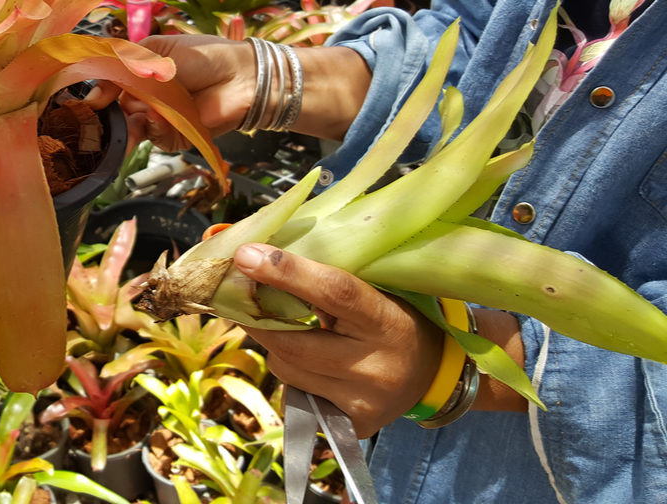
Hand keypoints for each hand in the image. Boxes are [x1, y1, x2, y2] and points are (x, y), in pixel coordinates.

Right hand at [85, 35, 255, 150]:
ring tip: (146, 110)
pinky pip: (156, 138)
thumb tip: (94, 91)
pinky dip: (155, 128)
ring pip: (134, 128)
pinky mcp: (177, 137)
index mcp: (142, 73)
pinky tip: (160, 117)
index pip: (111, 87)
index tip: (92, 102)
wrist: (240, 75)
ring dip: (135, 121)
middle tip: (112, 110)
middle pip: (119, 112)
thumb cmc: (203, 56)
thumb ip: (124, 66)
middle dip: (115, 113)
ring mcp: (162, 119)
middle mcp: (148, 98)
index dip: (101, 95)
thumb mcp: (156, 51)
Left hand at [233, 244, 443, 437]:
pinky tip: (308, 361)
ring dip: (273, 344)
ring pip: (286, 369)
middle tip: (238, 294)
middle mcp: (376, 366)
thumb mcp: (371, 286)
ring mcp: (363, 401)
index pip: (335, 292)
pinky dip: (290, 371)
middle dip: (256, 316)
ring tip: (288, 329)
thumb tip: (240, 244)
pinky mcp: (351, 426)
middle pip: (292, 341)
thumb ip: (314, 266)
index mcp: (386, 320)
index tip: (245, 255)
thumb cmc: (392, 317)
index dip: (286, 271)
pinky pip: (295, 394)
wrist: (432, 374)